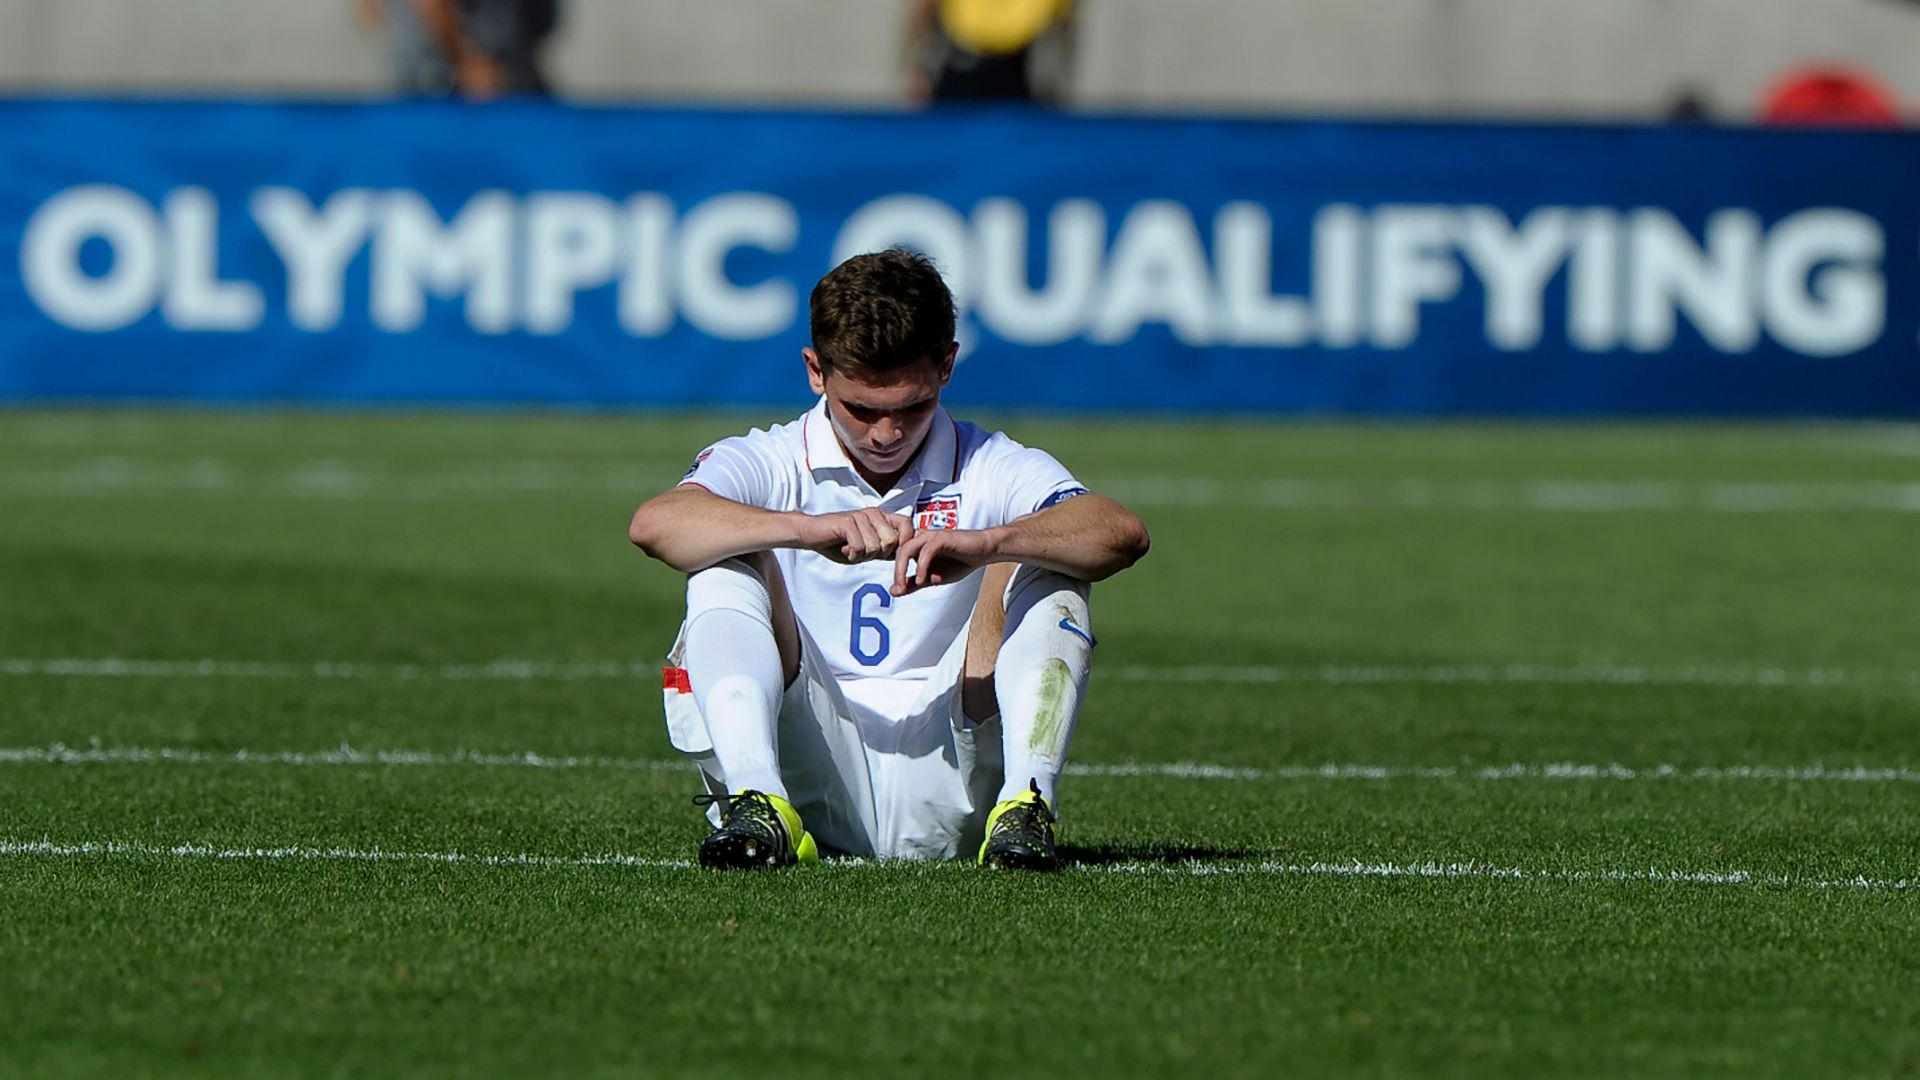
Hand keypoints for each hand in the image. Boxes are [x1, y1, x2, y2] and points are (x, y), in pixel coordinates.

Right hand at [798, 509, 914, 564]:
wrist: (811, 534)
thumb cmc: (839, 543)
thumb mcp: (867, 549)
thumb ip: (886, 550)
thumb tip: (908, 554)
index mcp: (881, 518)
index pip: (907, 524)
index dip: (904, 543)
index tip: (890, 556)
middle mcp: (874, 513)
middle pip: (892, 541)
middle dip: (878, 554)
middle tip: (863, 552)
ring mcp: (861, 516)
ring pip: (875, 547)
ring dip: (862, 556)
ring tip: (851, 549)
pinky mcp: (848, 522)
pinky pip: (859, 548)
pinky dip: (851, 555)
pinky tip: (844, 549)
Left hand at [892, 528, 999, 595]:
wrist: (983, 552)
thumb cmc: (959, 562)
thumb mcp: (932, 578)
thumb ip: (913, 584)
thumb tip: (893, 591)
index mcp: (916, 545)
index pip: (895, 554)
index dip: (892, 569)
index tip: (895, 587)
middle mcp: (921, 537)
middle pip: (898, 551)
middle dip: (896, 572)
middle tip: (898, 588)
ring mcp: (931, 536)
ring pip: (908, 548)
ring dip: (902, 568)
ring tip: (904, 585)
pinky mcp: (942, 537)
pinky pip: (926, 550)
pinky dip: (921, 566)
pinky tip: (921, 579)